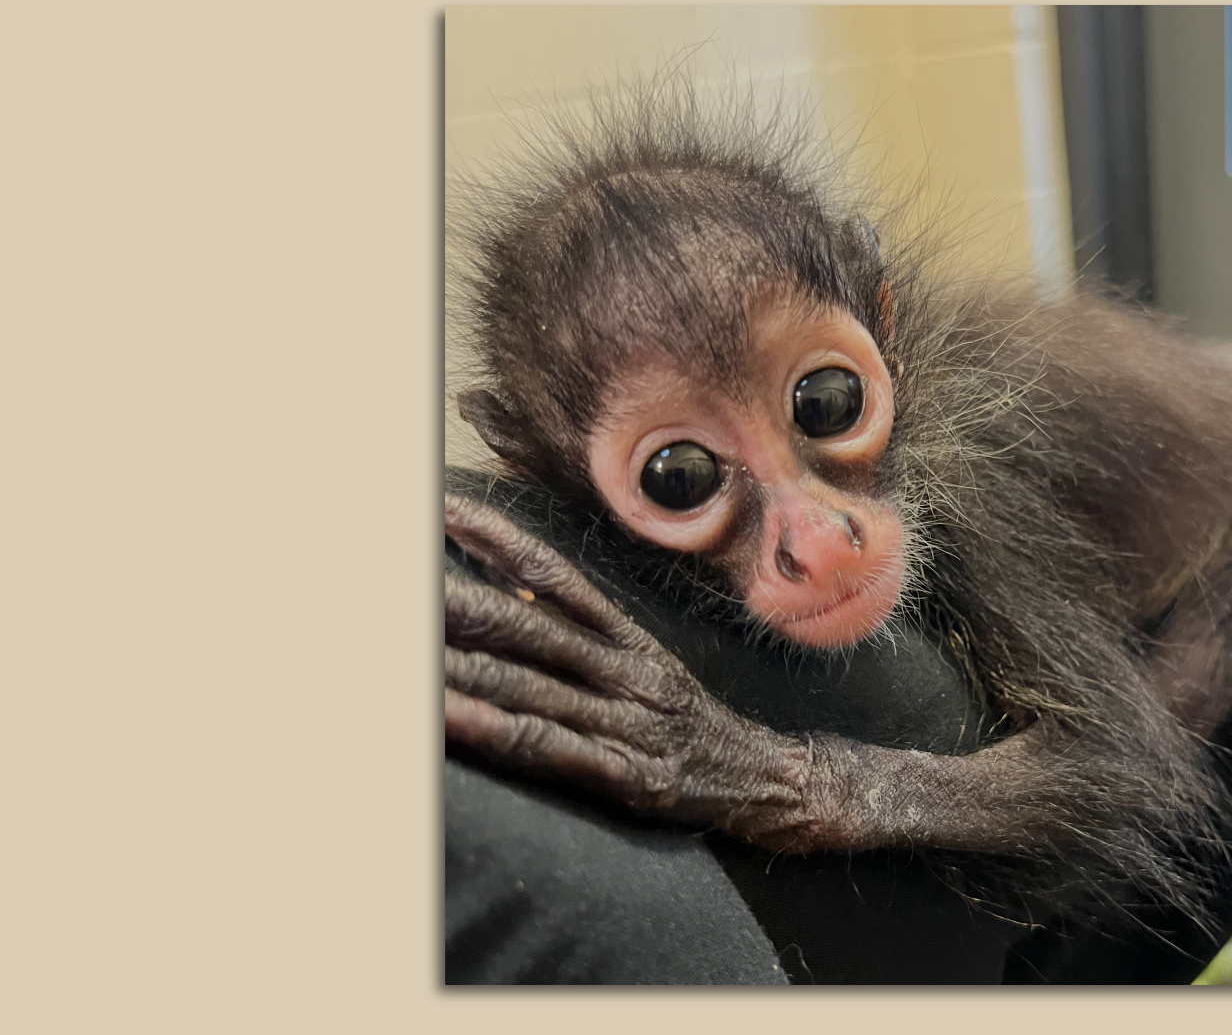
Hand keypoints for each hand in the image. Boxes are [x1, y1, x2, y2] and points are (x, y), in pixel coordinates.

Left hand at [443, 493, 821, 844]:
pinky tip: (452, 719)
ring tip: (408, 654)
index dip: (499, 542)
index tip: (445, 510)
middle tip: (408, 584)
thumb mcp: (642, 666)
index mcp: (626, 640)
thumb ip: (580, 633)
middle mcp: (624, 671)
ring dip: (464, 669)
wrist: (766, 779)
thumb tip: (510, 590)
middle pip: (532, 628)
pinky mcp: (628, 775)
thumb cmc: (687, 724)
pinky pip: (551, 748)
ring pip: (532, 686)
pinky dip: (496, 731)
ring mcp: (625, 722)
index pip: (554, 577)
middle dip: (463, 603)